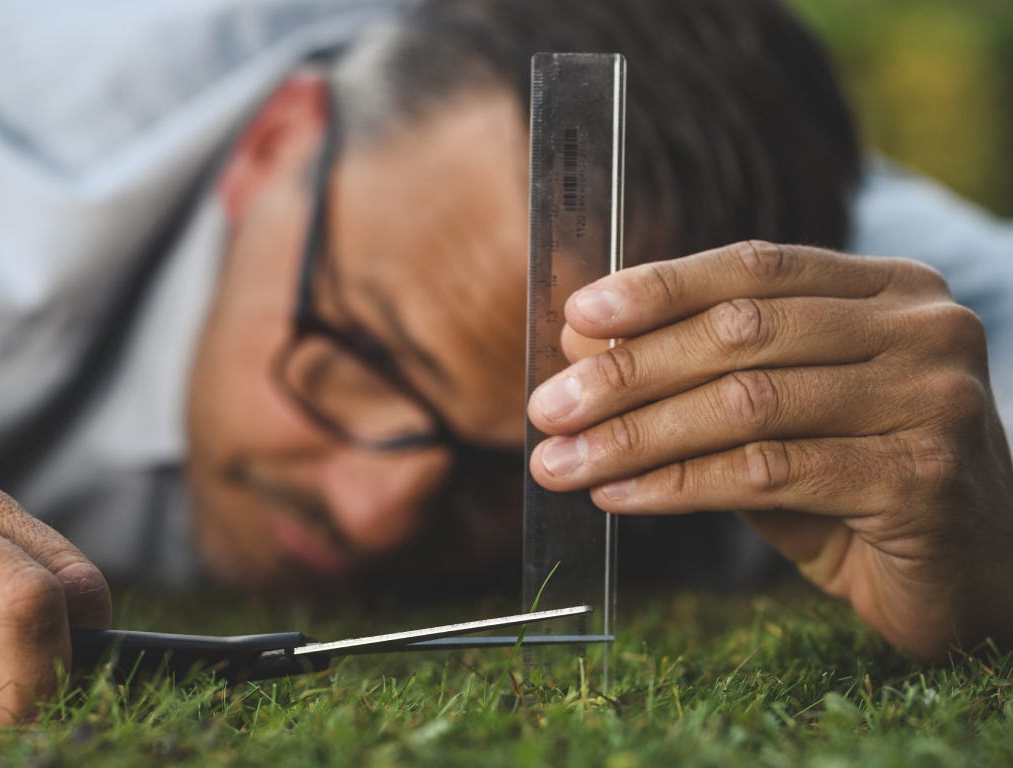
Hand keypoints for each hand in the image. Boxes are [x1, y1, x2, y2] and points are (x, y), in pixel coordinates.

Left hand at [527, 241, 1012, 659]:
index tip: (577, 316)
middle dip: (628, 372)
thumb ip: (698, 375)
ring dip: (635, 436)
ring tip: (564, 463)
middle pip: (742, 332)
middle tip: (548, 408)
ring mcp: (930, 399)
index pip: (755, 266)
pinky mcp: (921, 476)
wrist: (971, 575)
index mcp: (889, 289)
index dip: (660, 287)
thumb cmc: (859, 486)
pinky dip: (678, 484)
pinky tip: (621, 496)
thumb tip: (583, 340)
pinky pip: (767, 473)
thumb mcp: (777, 416)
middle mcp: (922, 327)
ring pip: (745, 404)